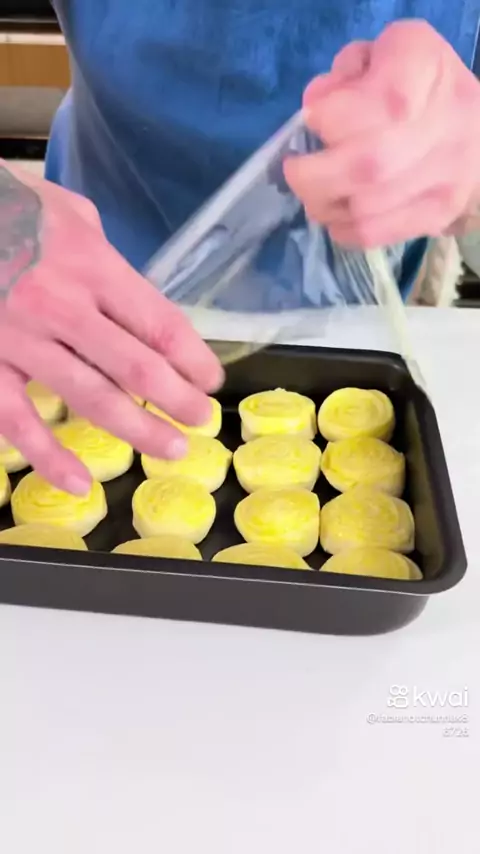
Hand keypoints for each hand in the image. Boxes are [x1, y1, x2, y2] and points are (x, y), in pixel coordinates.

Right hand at [0, 164, 222, 492]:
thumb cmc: (5, 207)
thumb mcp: (63, 209)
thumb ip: (101, 250)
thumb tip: (129, 292)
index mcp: (90, 264)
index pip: (158, 323)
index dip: (193, 358)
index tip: (211, 380)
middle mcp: (61, 305)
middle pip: (137, 367)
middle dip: (178, 400)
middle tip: (202, 421)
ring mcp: (20, 339)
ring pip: (91, 398)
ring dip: (139, 430)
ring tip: (172, 448)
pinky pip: (16, 420)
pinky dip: (48, 457)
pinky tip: (77, 483)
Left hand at [284, 21, 479, 246]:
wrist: (474, 132)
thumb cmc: (413, 86)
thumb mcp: (379, 55)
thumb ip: (343, 73)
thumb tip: (316, 106)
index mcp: (424, 64)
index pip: (380, 99)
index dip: (333, 115)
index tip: (316, 118)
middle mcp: (445, 119)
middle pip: (368, 163)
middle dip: (313, 174)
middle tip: (296, 170)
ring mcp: (445, 174)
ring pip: (366, 206)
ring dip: (323, 204)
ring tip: (316, 192)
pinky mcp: (435, 213)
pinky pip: (374, 233)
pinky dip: (342, 228)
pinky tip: (337, 212)